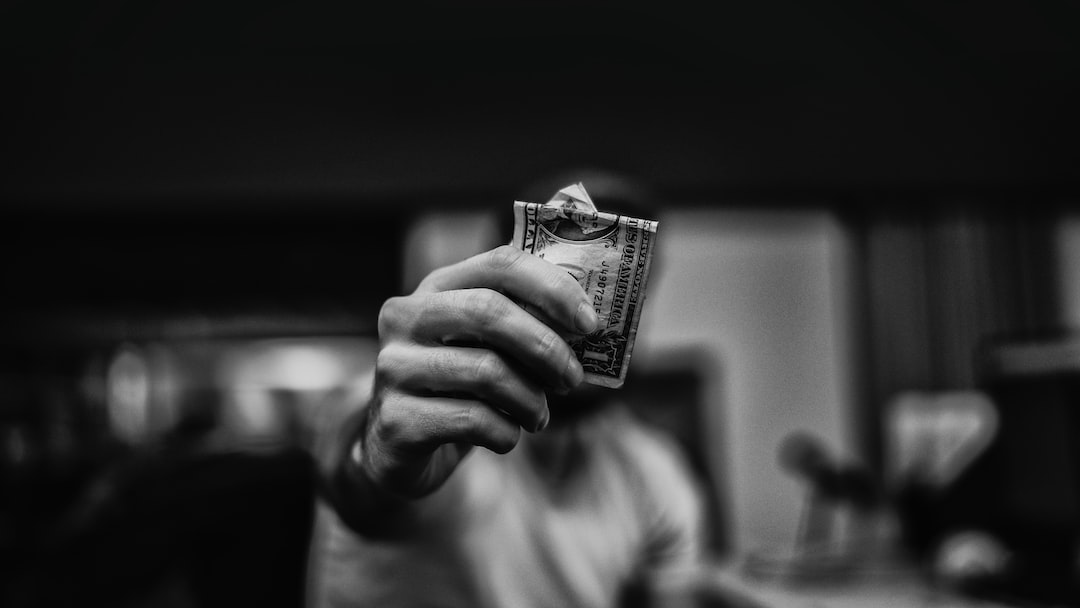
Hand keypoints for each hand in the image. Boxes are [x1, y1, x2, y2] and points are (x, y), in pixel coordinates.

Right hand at [357, 245, 598, 498]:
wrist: (398, 445)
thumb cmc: (458, 386)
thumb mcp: (485, 346)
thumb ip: (525, 322)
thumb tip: (591, 320)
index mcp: (435, 287)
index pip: (499, 264)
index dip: (552, 288)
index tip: (590, 323)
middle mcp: (405, 317)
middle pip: (489, 312)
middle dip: (546, 348)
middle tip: (571, 378)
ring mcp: (393, 367)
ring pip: (487, 372)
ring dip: (531, 400)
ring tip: (538, 416)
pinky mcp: (396, 419)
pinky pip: (473, 421)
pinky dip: (507, 433)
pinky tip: (507, 436)